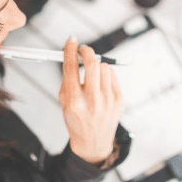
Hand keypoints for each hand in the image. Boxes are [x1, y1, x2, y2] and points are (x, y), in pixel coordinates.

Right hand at [59, 36, 123, 164]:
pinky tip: (100, 84)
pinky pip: (112, 75)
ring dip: (96, 65)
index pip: (71, 67)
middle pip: (91, 63)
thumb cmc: (76, 119)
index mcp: (73, 101)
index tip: (71, 40)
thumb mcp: (63, 102)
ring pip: (104, 67)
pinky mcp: (118, 99)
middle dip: (86, 51)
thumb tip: (72, 53)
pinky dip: (105, 74)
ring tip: (92, 75)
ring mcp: (107, 100)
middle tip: (83, 50)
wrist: (93, 142)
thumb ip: (67, 78)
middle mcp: (92, 100)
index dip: (70, 50)